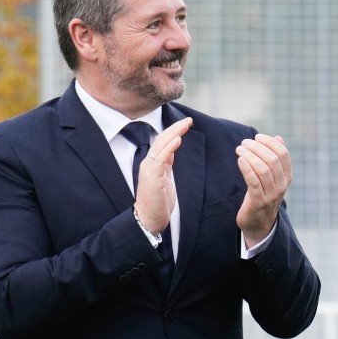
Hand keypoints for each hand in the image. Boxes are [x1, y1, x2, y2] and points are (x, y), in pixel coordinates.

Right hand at [133, 117, 190, 233]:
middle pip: (162, 140)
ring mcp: (149, 169)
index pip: (164, 142)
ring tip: (185, 125)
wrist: (148, 219)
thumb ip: (167, 164)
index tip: (187, 123)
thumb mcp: (165, 179)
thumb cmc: (158, 202)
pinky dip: (169, 148)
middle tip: (189, 119)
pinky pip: (160, 159)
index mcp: (154, 163)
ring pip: (160, 146)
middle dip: (175, 128)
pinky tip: (177, 139)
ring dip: (174, 133)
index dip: (174, 131)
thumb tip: (172, 149)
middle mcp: (149, 163)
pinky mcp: (152, 177)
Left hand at [235, 133, 292, 245]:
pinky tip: (240, 160)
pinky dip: (247, 168)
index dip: (270, 142)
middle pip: (272, 160)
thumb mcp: (273, 177)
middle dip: (257, 147)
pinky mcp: (259, 202)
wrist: (258, 223)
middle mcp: (282, 185)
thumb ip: (276, 158)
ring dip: (250, 156)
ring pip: (263, 169)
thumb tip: (278, 138)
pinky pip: (254, 182)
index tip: (257, 137)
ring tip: (239, 149)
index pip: (283, 154)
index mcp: (287, 177)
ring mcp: (272, 194)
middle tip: (244, 143)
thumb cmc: (263, 195)